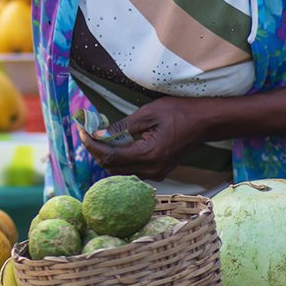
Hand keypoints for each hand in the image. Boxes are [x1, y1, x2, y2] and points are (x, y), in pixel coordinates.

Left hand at [77, 97, 212, 180]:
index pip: (110, 156)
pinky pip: (132, 169)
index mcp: (149, 154)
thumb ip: (123, 126)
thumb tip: (98, 133)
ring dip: (107, 155)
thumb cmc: (179, 111)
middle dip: (96, 150)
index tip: (80, 130)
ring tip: (98, 136)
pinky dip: (120, 158)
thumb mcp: (149, 113)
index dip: (92, 145)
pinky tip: (115, 143)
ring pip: (121, 170)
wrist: (206, 122)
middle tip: (86, 131)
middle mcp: (152, 169)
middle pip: (113, 167)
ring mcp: (157, 173)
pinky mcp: (160, 171)